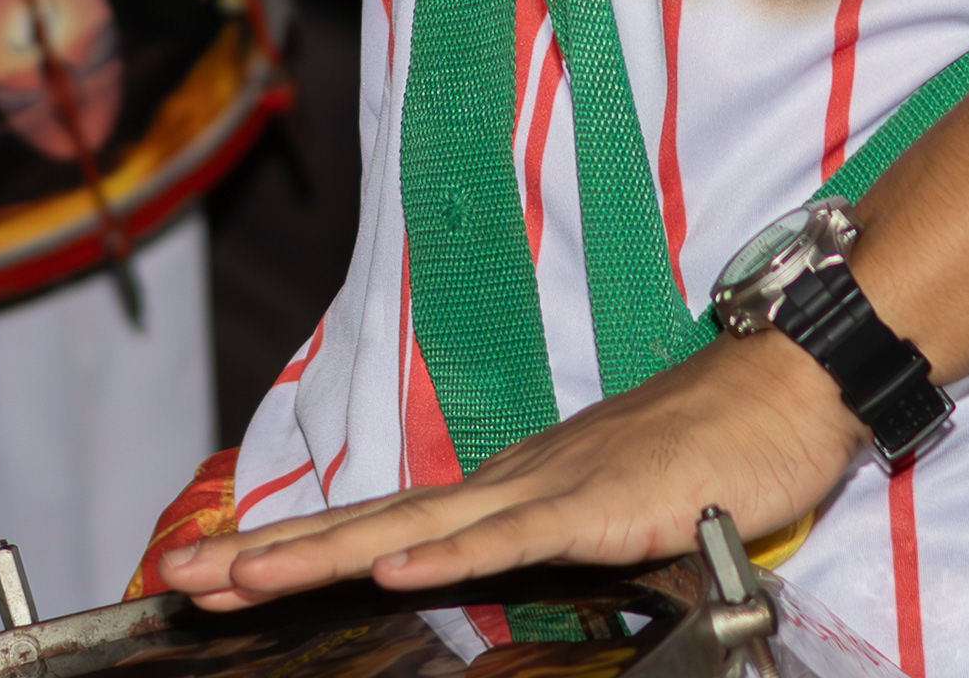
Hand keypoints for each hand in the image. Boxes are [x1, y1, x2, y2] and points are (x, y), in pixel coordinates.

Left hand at [162, 328, 863, 610]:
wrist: (787, 388)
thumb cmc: (712, 453)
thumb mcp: (617, 517)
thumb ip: (557, 547)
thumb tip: (505, 581)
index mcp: (511, 490)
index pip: (385, 525)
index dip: (300, 548)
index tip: (220, 567)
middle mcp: (511, 481)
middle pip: (371, 523)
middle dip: (271, 552)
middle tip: (182, 576)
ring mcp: (550, 487)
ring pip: (416, 528)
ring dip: (325, 554)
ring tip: (243, 576)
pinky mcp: (600, 504)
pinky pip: (512, 538)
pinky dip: (449, 555)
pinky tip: (395, 567)